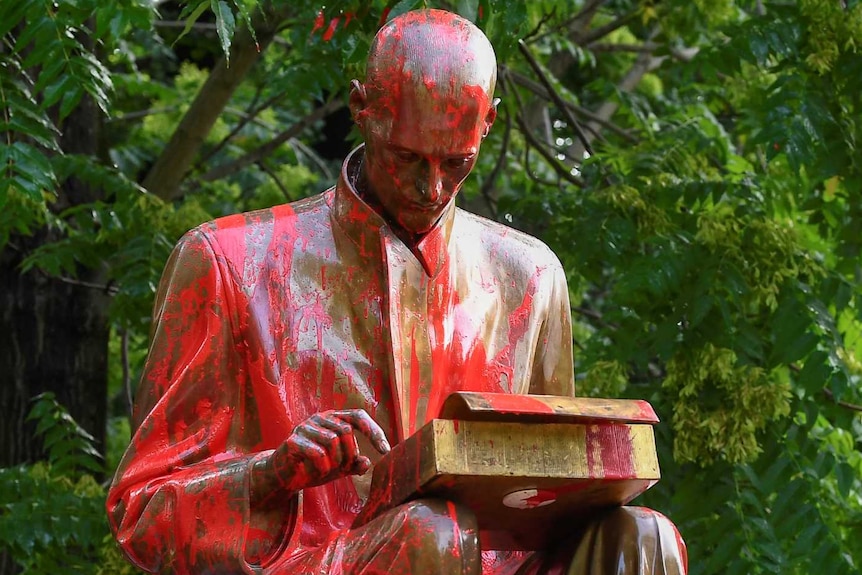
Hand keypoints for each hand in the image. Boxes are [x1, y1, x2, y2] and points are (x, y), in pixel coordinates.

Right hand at [261, 409, 390, 496]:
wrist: (284, 477)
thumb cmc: (314, 467)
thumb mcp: (339, 467)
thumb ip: (354, 464)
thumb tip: (367, 462)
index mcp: (334, 419)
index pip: (358, 416)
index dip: (374, 431)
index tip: (386, 451)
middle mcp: (320, 418)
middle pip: (346, 432)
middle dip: (348, 455)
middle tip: (340, 469)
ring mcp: (305, 426)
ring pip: (332, 442)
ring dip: (334, 463)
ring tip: (325, 471)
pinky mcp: (293, 440)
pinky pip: (317, 453)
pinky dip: (321, 468)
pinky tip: (315, 473)